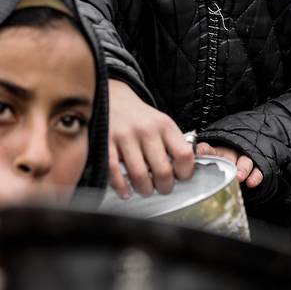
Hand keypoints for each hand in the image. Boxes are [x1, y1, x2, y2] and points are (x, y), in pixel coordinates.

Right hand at [108, 80, 194, 198]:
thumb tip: (185, 173)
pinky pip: (114, 172)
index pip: (184, 155)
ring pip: (139, 175)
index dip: (185, 172)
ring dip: (144, 190)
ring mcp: (124, 136)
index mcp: (165, 125)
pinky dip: (121, 187)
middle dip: (164, 187)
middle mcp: (146, 130)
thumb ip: (173, 144)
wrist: (112, 98)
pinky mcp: (105, 142)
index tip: (180, 177)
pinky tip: (126, 192)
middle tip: (161, 188)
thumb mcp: (161, 123)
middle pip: (163, 170)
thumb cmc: (139, 117)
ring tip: (144, 190)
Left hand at [196, 142, 262, 188]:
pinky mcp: (257, 167)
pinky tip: (251, 182)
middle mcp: (231, 155)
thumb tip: (183, 166)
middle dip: (226, 162)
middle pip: (229, 156)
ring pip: (245, 162)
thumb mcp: (212, 161)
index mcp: (217, 153)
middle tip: (223, 168)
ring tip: (239, 177)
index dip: (204, 150)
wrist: (248, 152)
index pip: (210, 150)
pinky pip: (258, 170)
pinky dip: (255, 176)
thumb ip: (201, 163)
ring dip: (242, 169)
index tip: (199, 152)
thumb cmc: (224, 162)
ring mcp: (245, 160)